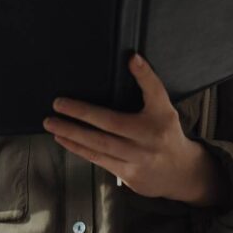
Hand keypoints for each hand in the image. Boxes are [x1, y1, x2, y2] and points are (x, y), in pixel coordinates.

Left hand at [43, 54, 227, 207]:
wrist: (180, 172)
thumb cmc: (165, 132)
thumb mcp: (163, 108)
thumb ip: (149, 85)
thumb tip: (132, 58)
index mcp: (161, 116)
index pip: (153, 91)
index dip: (144, 75)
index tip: (132, 58)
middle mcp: (149, 138)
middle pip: (111, 124)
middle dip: (81, 114)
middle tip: (57, 104)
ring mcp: (138, 159)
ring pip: (100, 145)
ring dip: (73, 134)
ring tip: (52, 123)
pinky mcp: (128, 175)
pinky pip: (99, 159)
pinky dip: (79, 149)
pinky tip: (64, 140)